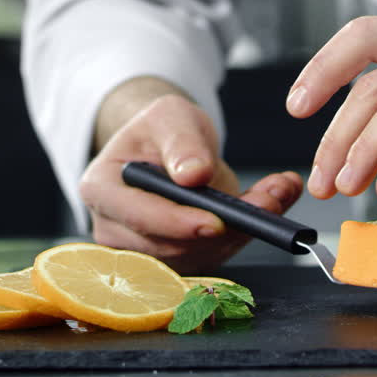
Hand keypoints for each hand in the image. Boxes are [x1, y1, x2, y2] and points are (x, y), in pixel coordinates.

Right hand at [80, 78, 303, 273]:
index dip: (177, 223)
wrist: (169, 147)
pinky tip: (269, 208)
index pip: (137, 216)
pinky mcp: (175, 260)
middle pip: (168, 245)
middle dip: (223, 229)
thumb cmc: (162, 130)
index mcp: (100, 188)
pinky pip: (213, 257)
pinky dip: (245, 236)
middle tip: (269, 201)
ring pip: (196, 256)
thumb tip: (194, 175)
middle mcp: (114, 228)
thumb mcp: (171, 116)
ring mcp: (143, 251)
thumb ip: (181, 142)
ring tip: (276, 195)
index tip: (216, 221)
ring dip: (242, 232)